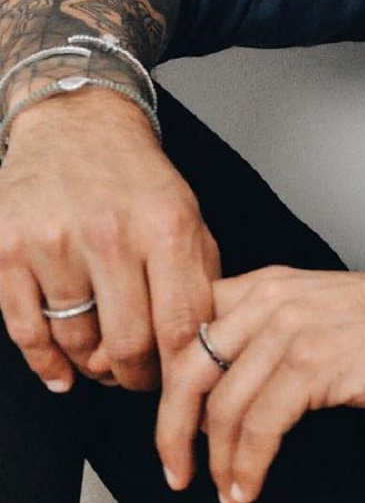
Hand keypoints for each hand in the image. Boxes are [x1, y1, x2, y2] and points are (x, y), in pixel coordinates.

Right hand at [0, 89, 219, 394]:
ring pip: (76, 344)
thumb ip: (200, 275)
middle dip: (136, 378)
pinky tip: (63, 372)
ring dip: (93, 368)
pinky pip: (26, 332)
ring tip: (106, 363)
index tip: (180, 380)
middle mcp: (111, 234)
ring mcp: (55, 244)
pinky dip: (46, 365)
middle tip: (139, 379)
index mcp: (166, 226)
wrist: (77, 123)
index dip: (182, 368)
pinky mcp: (8, 250)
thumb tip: (206, 342)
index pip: (181, 325)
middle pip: (126, 345)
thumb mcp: (186, 213)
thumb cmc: (137, 177)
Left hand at [155, 266, 364, 502]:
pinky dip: (246, 465)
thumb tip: (233, 385)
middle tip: (174, 467)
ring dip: (215, 460)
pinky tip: (251, 483)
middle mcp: (278, 296)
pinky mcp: (321, 360)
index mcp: (276, 282)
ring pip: (220, 402)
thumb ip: (280, 330)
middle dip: (171, 428)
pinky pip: (258, 425)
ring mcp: (298, 325)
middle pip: (189, 365)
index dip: (168, 380)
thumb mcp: (331, 312)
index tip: (169, 423)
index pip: (193, 324)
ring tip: (225, 489)